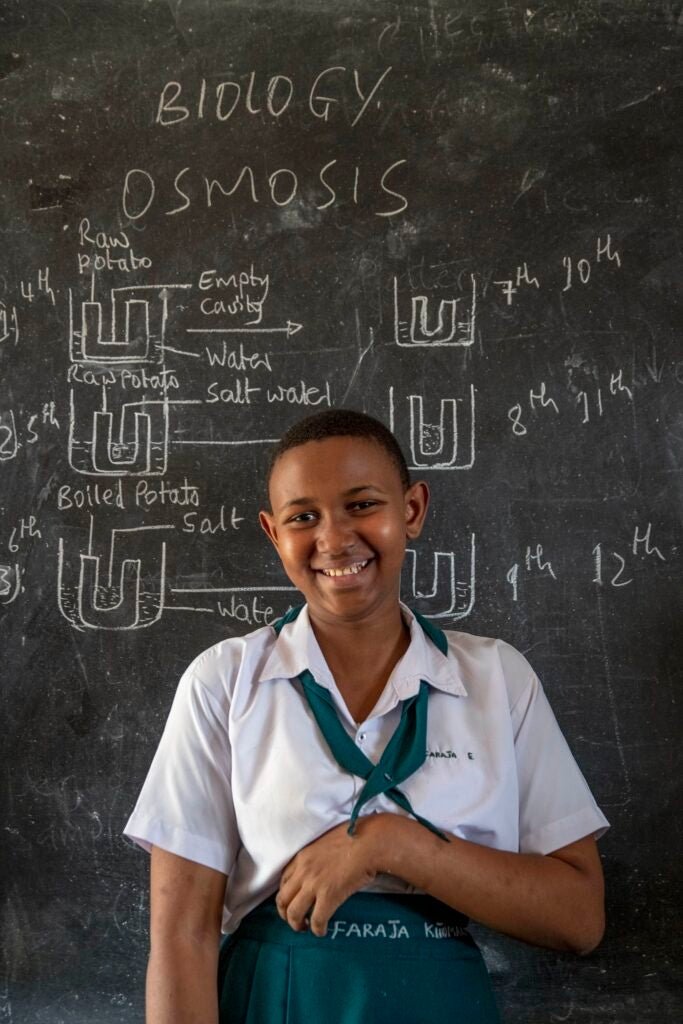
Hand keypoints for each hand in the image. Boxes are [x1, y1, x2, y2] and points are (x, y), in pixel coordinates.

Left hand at [276, 817, 383, 936]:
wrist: (369, 842)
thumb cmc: (354, 838)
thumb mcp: (326, 842)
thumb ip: (317, 857)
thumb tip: (321, 869)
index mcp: (302, 856)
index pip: (283, 880)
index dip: (285, 895)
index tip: (291, 901)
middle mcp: (303, 871)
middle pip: (282, 899)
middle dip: (285, 914)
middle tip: (295, 920)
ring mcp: (314, 884)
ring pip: (293, 913)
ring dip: (296, 925)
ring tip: (305, 928)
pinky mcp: (329, 896)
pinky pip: (316, 920)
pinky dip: (317, 929)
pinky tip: (322, 931)